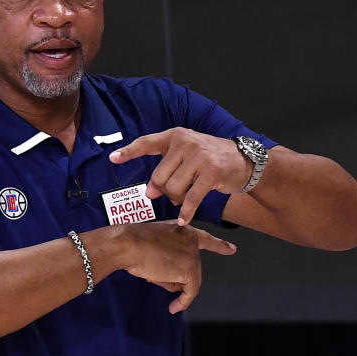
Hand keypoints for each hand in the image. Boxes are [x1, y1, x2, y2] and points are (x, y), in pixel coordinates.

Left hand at [109, 128, 251, 225]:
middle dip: (163, 191)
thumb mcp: (188, 155)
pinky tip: (184, 219)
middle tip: (172, 195)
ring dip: (176, 199)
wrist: (244, 160)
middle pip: (159, 177)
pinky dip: (186, 212)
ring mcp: (199, 157)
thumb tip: (149, 192)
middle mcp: (185, 143)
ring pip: (173, 189)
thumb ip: (167, 168)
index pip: (147, 142)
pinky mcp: (211, 173)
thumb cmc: (211, 158)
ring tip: (183, 198)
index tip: (112, 158)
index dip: (129, 151)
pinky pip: (191, 198)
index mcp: (176, 136)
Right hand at [117, 220, 235, 312]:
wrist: (128, 244)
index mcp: (184, 230)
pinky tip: (174, 308)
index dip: (219, 245)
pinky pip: (190, 292)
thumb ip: (169, 256)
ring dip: (170, 283)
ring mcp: (193, 255)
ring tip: (152, 274)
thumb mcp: (155, 243)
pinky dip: (182, 302)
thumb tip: (174, 283)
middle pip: (191, 268)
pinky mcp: (190, 270)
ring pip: (188, 280)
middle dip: (174, 276)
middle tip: (155, 272)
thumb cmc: (133, 242)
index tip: (231, 249)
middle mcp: (192, 240)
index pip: (205, 239)